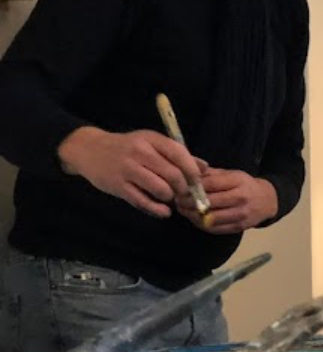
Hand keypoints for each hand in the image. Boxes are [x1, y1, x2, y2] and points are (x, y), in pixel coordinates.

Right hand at [58, 126, 201, 218]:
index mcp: (151, 139)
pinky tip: (164, 212)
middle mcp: (139, 152)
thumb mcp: (151, 144)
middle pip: (173, 175)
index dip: (192, 170)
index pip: (179, 153)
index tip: (197, 180)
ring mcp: (127, 169)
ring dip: (170, 198)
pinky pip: (143, 202)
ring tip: (169, 197)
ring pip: (161, 189)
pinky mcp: (118, 186)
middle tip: (184, 193)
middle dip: (184, 188)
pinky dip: (157, 210)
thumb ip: (177, 155)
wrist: (89, 150)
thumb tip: (205, 167)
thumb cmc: (127, 148)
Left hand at [176, 168, 277, 233]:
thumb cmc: (244, 185)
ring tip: (184, 211)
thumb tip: (189, 172)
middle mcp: (240, 198)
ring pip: (210, 218)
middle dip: (189, 202)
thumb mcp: (231, 174)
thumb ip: (210, 174)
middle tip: (177, 201)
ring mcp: (241, 214)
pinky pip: (216, 228)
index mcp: (237, 181)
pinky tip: (195, 218)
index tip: (179, 188)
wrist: (267, 201)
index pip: (210, 184)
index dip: (192, 187)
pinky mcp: (239, 227)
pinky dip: (202, 224)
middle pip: (209, 202)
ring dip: (193, 215)